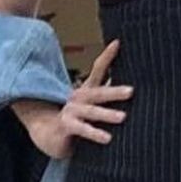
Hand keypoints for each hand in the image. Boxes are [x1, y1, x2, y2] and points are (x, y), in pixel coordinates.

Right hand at [16, 40, 131, 159]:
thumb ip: (106, 93)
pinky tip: (108, 138)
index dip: (107, 56)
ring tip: (123, 117)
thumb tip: (130, 86)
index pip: (97, 70)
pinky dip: (95, 133)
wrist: (48, 134)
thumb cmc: (76, 118)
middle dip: (114, 91)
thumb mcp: (91, 105)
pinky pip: (82, 129)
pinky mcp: (66, 126)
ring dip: (106, 114)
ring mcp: (71, 111)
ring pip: (91, 111)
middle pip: (97, 93)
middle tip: (131, 91)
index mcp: (86, 91)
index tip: (117, 43)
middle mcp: (78, 98)